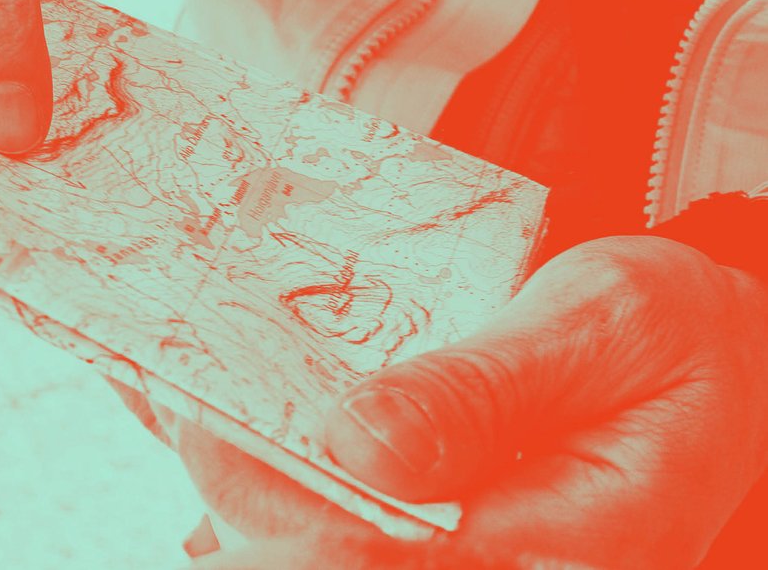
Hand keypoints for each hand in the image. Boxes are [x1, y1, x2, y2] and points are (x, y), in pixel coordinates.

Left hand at [166, 237, 767, 568]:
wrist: (719, 346)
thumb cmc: (674, 330)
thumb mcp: (597, 329)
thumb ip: (487, 393)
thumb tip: (364, 445)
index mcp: (550, 546)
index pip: (376, 550)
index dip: (270, 486)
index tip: (196, 409)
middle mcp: (498, 563)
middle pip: (334, 548)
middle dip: (240, 472)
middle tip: (164, 383)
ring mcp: (473, 542)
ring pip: (333, 527)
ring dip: (248, 462)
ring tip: (174, 384)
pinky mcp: (457, 507)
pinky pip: (357, 492)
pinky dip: (285, 448)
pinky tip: (233, 402)